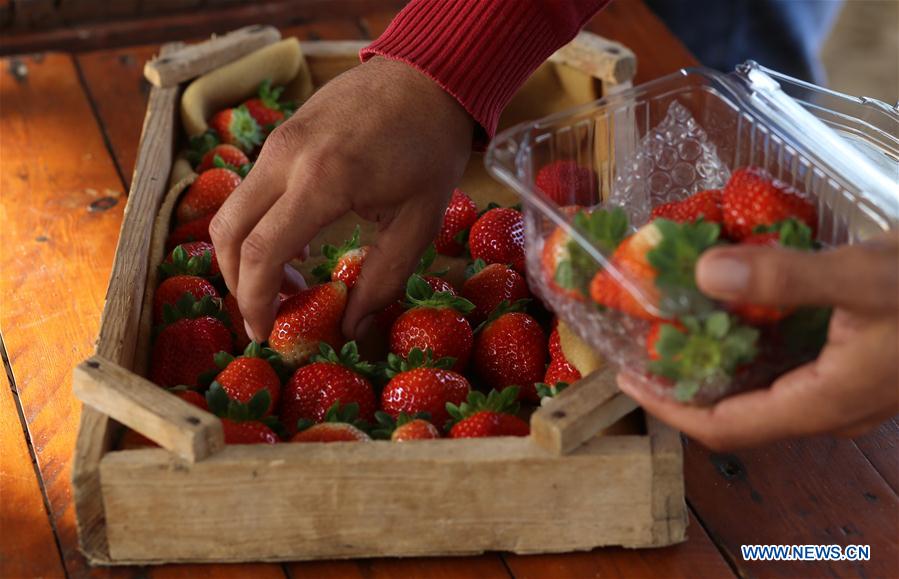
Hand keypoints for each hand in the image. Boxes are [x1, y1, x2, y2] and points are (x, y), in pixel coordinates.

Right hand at [211, 57, 473, 341]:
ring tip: (289, 285)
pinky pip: (251, 190)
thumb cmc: (431, 148)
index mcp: (322, 181)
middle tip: (269, 315)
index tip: (265, 334)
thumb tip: (352, 329)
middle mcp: (285, 158)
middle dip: (238, 285)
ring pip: (232, 209)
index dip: (255, 302)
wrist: (428, 74)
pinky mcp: (281, 135)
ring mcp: (277, 141)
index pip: (261, 253)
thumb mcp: (420, 221)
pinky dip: (257, 226)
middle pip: (227, 233)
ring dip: (246, 255)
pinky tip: (293, 246)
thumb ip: (383, 279)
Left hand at [619, 232, 898, 449]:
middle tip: (645, 347)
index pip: (724, 426)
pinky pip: (790, 367)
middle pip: (739, 412)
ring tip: (679, 326)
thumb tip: (701, 273)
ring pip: (765, 389)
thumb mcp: (864, 278)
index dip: (669, 408)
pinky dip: (754, 344)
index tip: (626, 380)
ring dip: (719, 364)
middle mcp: (831, 409)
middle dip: (687, 385)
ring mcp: (848, 391)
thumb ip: (785, 277)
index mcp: (823, 403)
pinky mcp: (859, 367)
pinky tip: (741, 307)